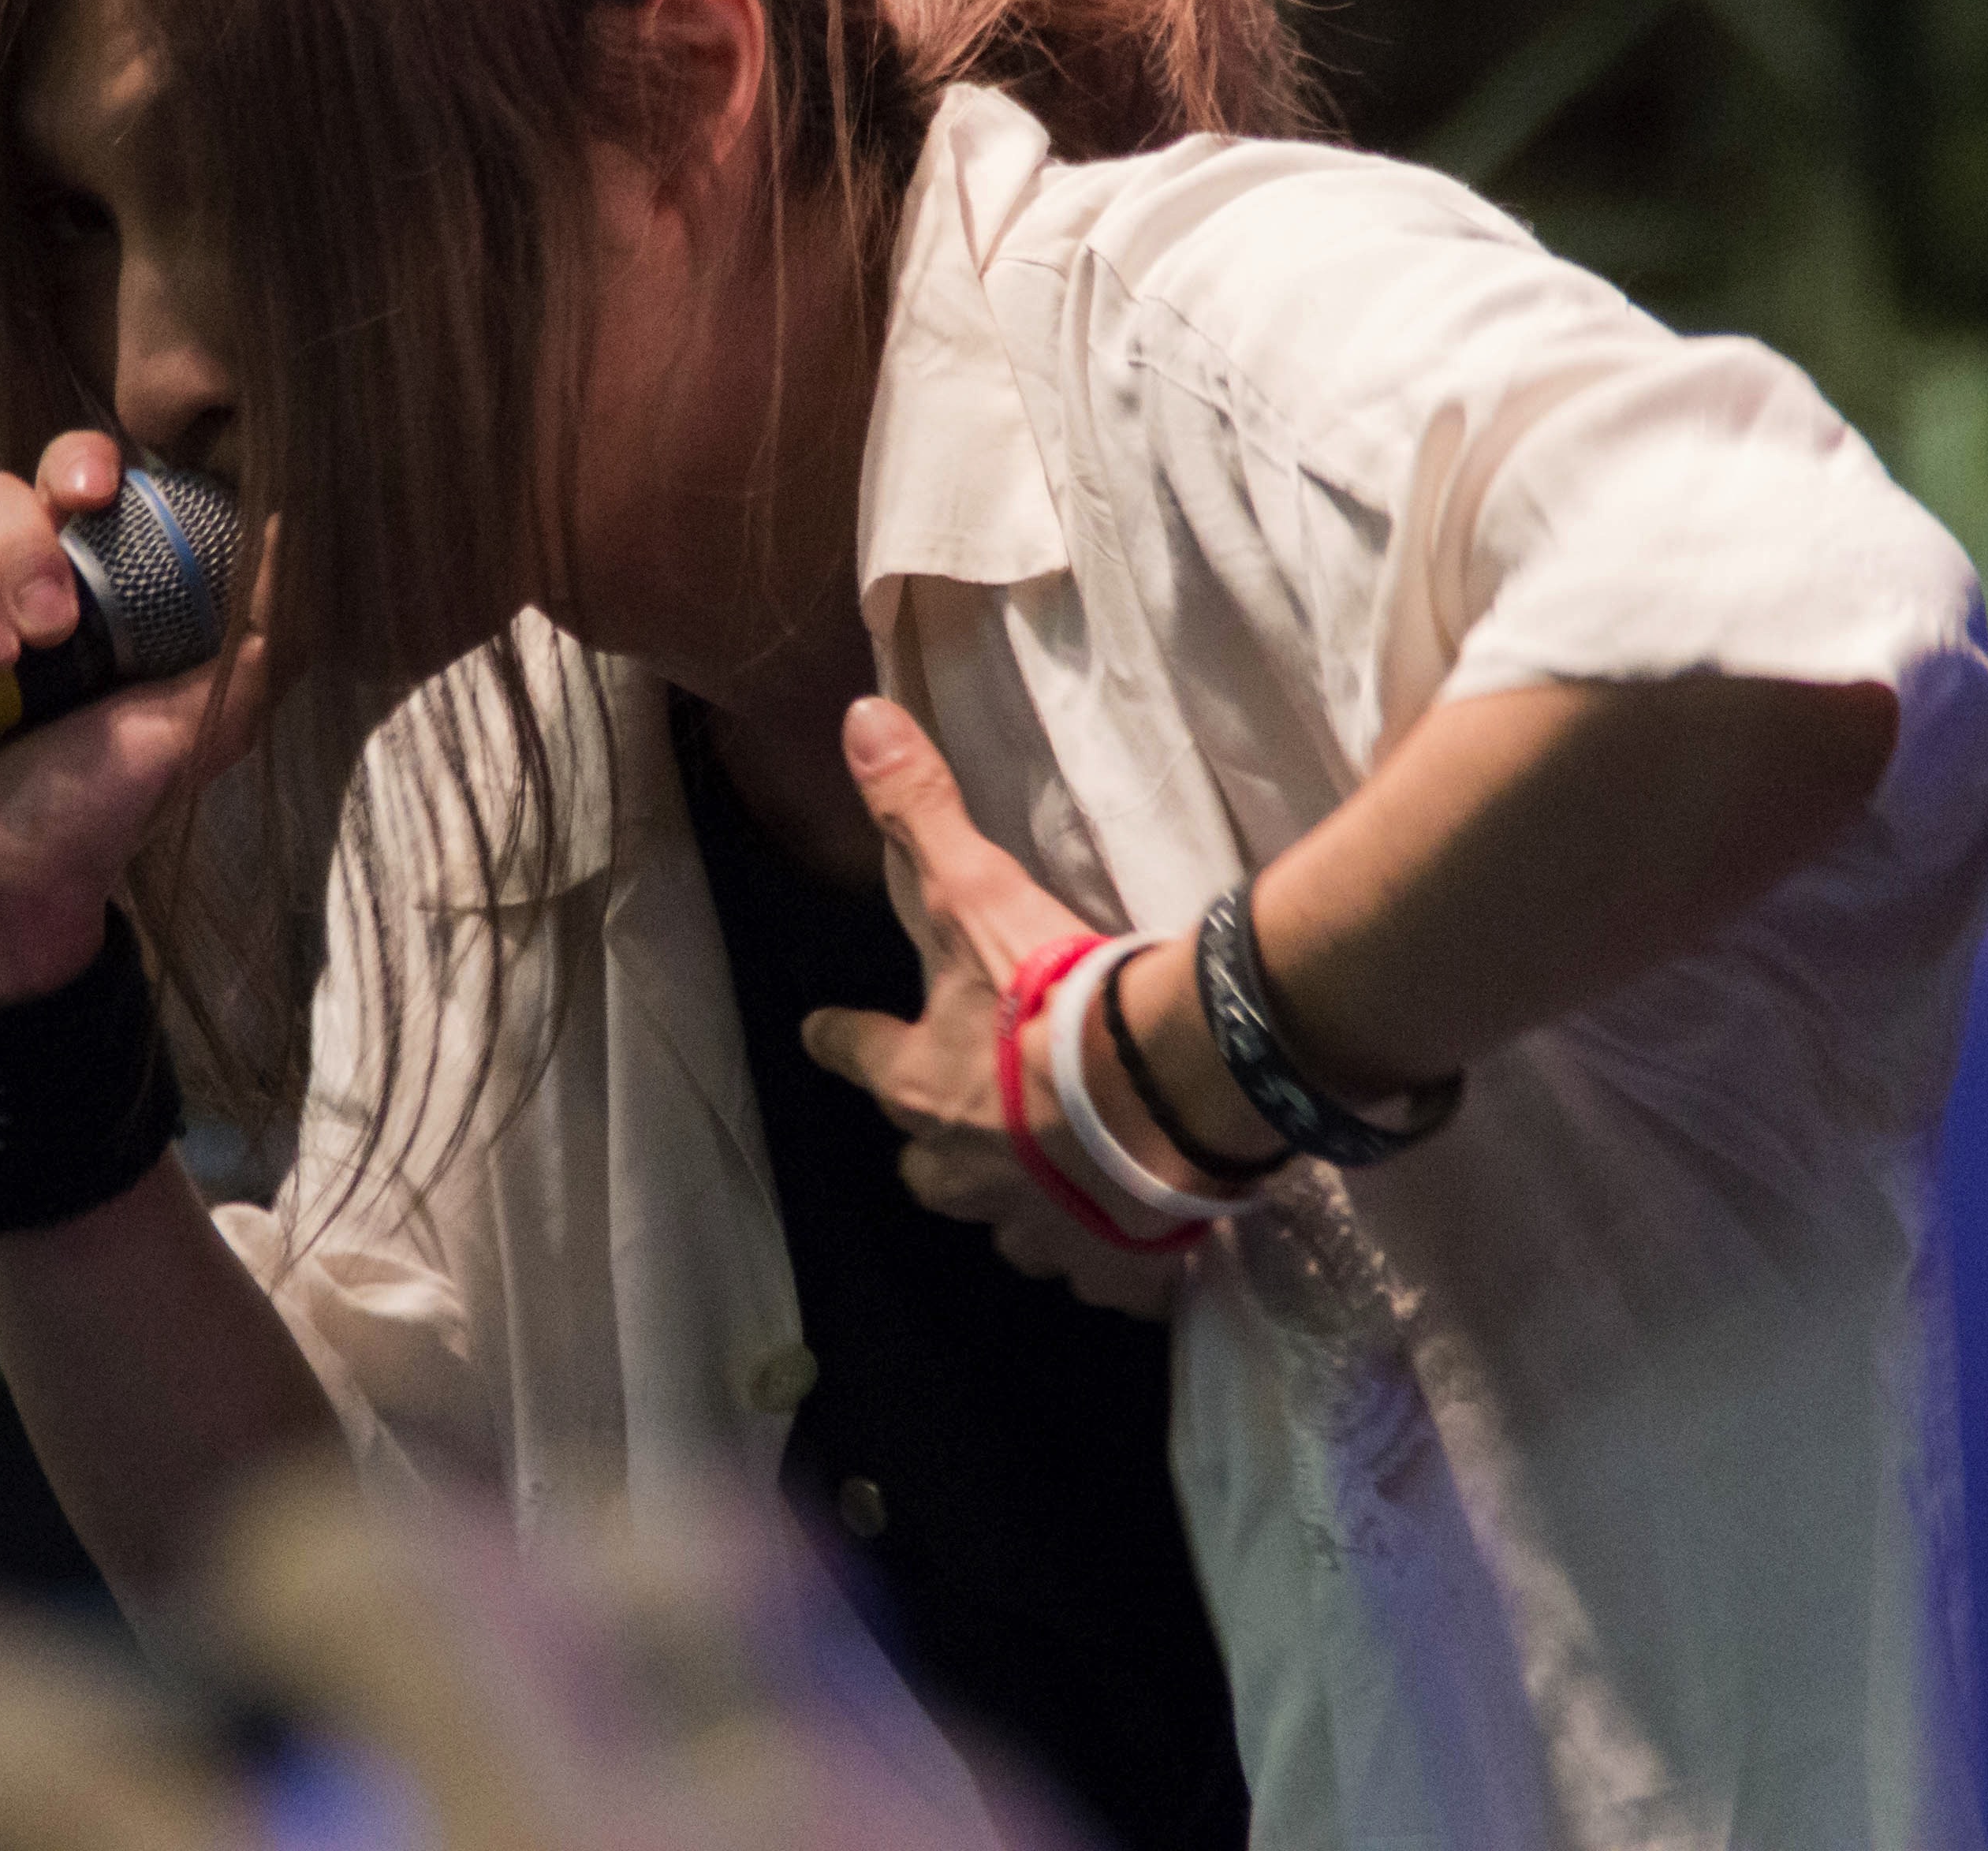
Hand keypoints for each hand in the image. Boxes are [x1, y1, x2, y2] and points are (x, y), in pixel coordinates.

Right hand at [0, 430, 267, 1011]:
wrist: (1, 904)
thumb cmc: (95, 816)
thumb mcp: (195, 727)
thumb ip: (258, 643)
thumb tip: (293, 538)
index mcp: (72, 586)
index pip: (66, 481)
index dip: (76, 464)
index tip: (94, 497)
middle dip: (20, 547)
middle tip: (48, 633)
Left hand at [796, 697, 1190, 1318]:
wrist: (1163, 1097)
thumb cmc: (1054, 998)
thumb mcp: (975, 894)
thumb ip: (920, 811)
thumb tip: (858, 717)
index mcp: (917, 1084)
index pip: (854, 1054)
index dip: (843, 1039)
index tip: (824, 1031)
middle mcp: (958, 1169)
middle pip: (922, 1166)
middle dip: (938, 1148)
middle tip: (966, 1121)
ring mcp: (1031, 1226)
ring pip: (1004, 1222)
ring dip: (1021, 1202)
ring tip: (1057, 1175)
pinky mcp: (1106, 1266)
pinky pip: (1096, 1270)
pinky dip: (1108, 1251)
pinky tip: (1134, 1229)